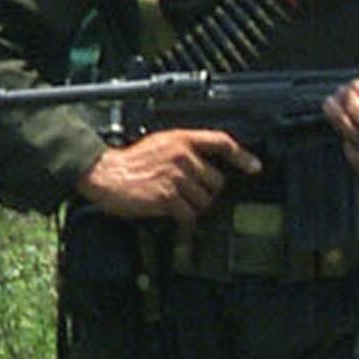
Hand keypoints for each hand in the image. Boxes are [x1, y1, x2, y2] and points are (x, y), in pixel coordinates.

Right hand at [76, 129, 261, 224]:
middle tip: (187, 193)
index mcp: (181, 139)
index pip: (221, 142)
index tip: (254, 166)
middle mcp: (182, 155)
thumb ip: (184, 151)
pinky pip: (189, 214)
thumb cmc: (129, 162)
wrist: (105, 173)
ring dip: (193, 206)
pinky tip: (170, 212)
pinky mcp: (169, 196)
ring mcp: (177, 176)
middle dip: (206, 191)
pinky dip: (183, 219)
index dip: (242, 155)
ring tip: (174, 201)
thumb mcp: (159, 145)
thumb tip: (206, 167)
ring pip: (204, 200)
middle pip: (217, 181)